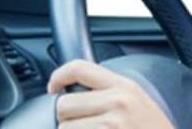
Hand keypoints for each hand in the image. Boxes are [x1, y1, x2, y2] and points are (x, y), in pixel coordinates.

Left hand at [48, 60, 172, 128]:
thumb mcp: (138, 102)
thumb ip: (110, 92)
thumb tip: (71, 92)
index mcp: (125, 86)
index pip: (79, 68)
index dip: (58, 76)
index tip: (53, 88)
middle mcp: (119, 101)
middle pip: (63, 104)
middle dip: (67, 118)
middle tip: (86, 124)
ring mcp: (112, 124)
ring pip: (64, 127)